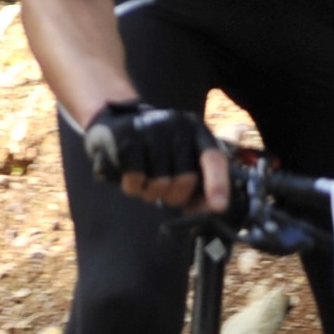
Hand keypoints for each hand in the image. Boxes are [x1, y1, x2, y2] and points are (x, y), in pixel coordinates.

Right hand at [81, 99, 228, 209]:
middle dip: (174, 195)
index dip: (217, 184)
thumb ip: (199, 183)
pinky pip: (136, 180)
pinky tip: (129, 175)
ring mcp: (151, 129)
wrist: (114, 125)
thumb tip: (211, 209)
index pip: (213, 158)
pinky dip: (133, 187)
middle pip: (185, 179)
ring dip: (150, 192)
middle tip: (164, 191)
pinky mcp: (126, 139)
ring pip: (160, 183)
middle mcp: (176, 125)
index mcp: (196, 130)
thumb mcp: (181, 160)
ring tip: (144, 180)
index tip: (218, 207)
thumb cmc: (154, 151)